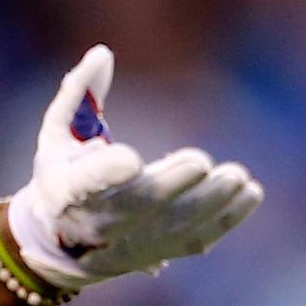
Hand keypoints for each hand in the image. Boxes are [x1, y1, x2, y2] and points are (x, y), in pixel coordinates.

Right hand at [8, 45, 263, 289]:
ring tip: (238, 177)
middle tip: (201, 162)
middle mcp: (95, 222)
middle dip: (170, 186)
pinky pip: (196, 239)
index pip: (83, 183)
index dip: (105, 172)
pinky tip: (248, 193)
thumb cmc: (62, 175)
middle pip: (137, 207)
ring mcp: (130, 244)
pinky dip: (226, 218)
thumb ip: (77, 93)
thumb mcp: (56, 134)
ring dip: (210, 203)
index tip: (131, 160)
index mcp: (63, 189)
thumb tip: (103, 53)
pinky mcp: (159, 253)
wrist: (63, 245)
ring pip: (174, 228)